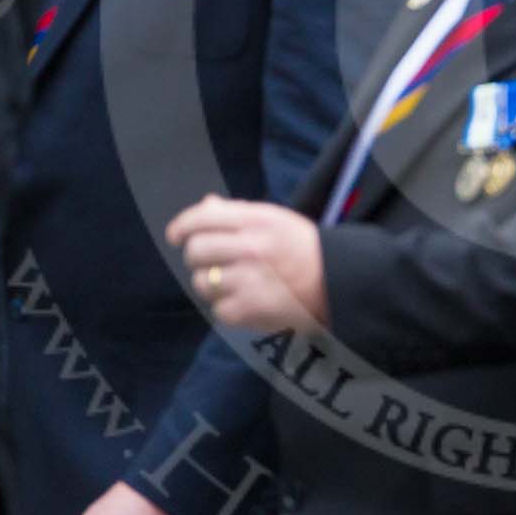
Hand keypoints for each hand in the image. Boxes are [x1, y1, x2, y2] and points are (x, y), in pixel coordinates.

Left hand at [168, 196, 327, 331]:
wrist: (340, 284)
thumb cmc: (305, 250)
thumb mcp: (276, 220)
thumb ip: (238, 213)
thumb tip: (205, 204)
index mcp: (258, 220)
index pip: (203, 218)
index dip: (182, 226)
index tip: (176, 235)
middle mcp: (252, 247)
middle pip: (196, 251)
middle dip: (196, 258)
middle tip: (209, 262)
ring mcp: (250, 280)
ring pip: (203, 283)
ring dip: (212, 285)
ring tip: (233, 284)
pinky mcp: (252, 310)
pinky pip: (218, 310)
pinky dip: (227, 309)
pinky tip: (245, 302)